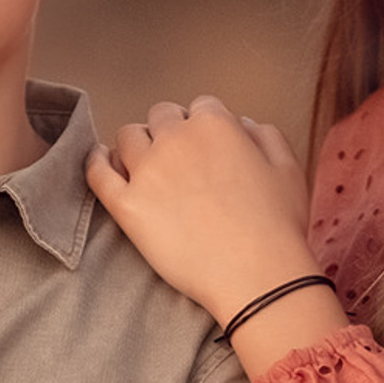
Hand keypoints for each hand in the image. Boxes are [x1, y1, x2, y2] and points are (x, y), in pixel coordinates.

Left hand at [84, 97, 316, 324]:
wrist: (256, 275)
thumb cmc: (277, 227)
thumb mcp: (287, 168)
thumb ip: (263, 135)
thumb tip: (241, 123)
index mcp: (216, 124)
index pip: (199, 107)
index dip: (201, 126)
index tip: (203, 147)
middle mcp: (177, 139)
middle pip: (160, 117)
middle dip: (168, 132)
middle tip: (176, 160)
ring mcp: (148, 171)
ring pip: (127, 137)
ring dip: (135, 145)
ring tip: (143, 165)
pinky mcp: (126, 205)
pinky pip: (97, 172)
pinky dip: (96, 162)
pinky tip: (101, 162)